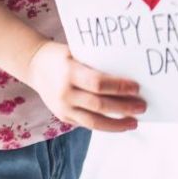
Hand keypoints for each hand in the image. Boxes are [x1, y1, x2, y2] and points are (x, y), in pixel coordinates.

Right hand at [25, 41, 146, 132]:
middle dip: (123, 107)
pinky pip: (87, 124)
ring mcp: (63, 108)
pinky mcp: (64, 117)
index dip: (118, 87)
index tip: (136, 88)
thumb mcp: (77, 52)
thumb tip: (127, 73)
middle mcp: (65, 93)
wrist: (35, 66)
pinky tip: (118, 124)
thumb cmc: (62, 56)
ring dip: (117, 124)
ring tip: (134, 122)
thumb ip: (96, 64)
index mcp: (69, 72)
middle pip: (99, 105)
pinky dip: (105, 125)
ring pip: (94, 122)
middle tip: (141, 106)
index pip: (98, 83)